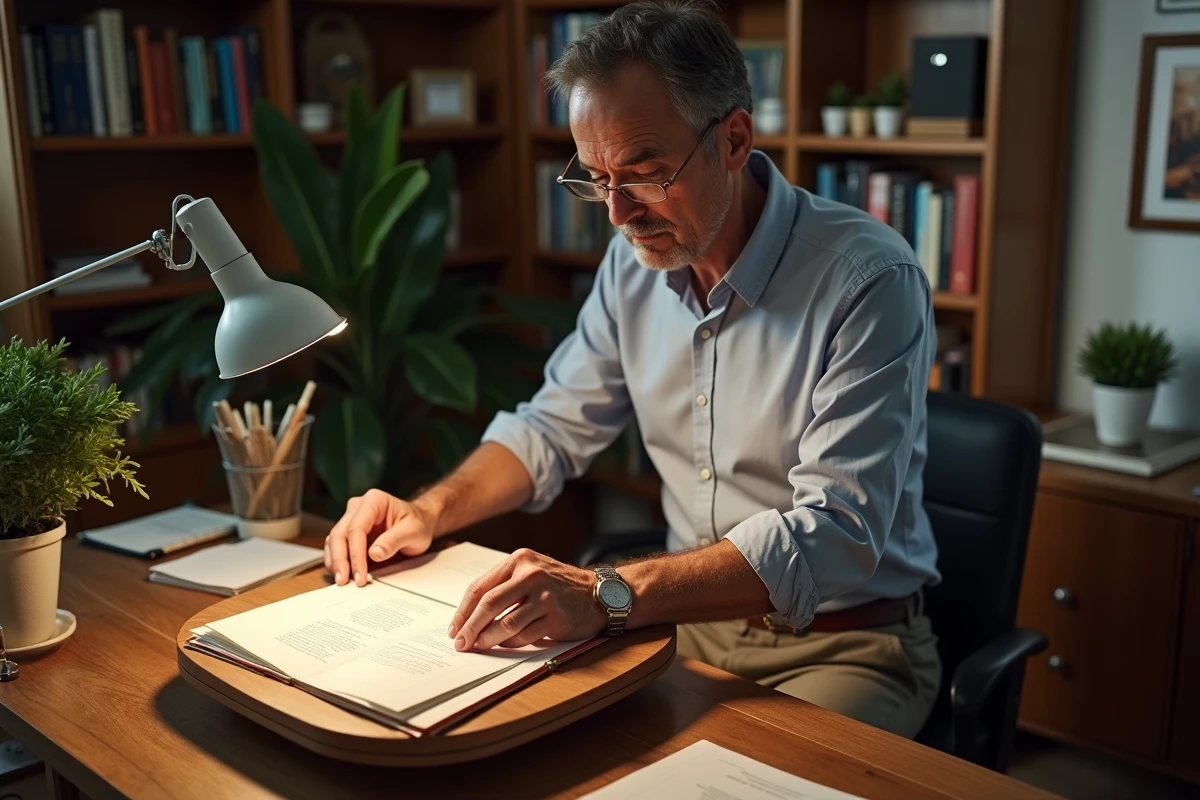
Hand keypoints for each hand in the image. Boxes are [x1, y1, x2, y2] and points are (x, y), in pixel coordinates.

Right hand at [324, 489, 435, 586]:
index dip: (355, 554)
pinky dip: (338, 562)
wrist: (420, 522)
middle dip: (340, 560)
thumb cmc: (418, 524)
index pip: (356, 528)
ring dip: (336, 563)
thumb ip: (394, 541)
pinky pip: (336, 547)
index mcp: (374, 501)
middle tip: (344, 582)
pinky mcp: (348, 532)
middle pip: (339, 534)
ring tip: (343, 581)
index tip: (360, 575)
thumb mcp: (413, 532)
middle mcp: (357, 507)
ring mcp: (351, 519)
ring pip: (333, 541)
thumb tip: (374, 554)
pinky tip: (345, 576)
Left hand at [448, 549, 607, 650]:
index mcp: (520, 560)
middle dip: (470, 627)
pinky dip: (510, 644)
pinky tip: (505, 645)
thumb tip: (470, 616)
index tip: (454, 628)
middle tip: (461, 643)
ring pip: (505, 623)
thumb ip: (504, 586)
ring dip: (488, 639)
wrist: (598, 593)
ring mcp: (545, 596)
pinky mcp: (555, 617)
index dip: (463, 611)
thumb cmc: (559, 585)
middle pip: (488, 604)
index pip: (480, 587)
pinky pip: (524, 636)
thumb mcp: (531, 572)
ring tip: (479, 646)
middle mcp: (531, 574)